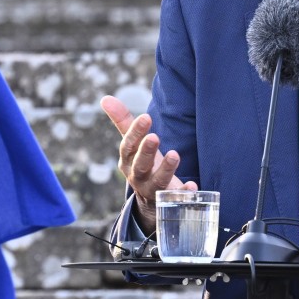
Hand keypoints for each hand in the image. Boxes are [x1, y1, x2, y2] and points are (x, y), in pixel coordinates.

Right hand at [101, 95, 196, 233]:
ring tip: (175, 154)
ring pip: (157, 182)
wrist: (150, 200)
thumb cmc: (142, 162)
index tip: (146, 118)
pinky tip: (193, 185)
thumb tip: (105, 98)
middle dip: (146, 151)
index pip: (128, 146)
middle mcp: (137, 176)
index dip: (135, 132)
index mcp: (127, 160)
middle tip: (154, 137)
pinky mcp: (168, 200)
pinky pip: (176, 199)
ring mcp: (152, 190)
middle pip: (139, 165)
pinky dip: (183, 193)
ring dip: (166, 169)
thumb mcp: (132, 144)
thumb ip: (123, 121)